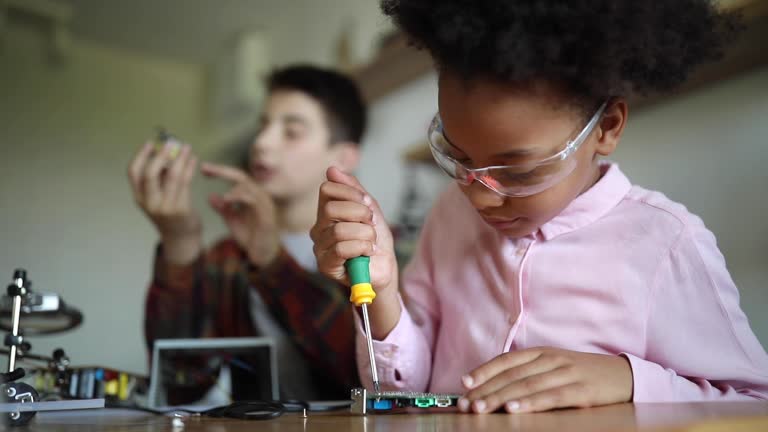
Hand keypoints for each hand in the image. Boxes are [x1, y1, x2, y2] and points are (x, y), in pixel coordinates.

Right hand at [128, 140, 201, 263]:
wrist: (180, 237)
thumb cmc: (169, 212)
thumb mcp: (156, 196)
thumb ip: (158, 177)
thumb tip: (166, 151)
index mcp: (139, 197)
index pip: (133, 173)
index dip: (140, 155)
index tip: (150, 143)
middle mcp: (149, 203)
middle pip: (150, 174)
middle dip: (161, 156)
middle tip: (171, 143)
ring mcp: (165, 207)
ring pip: (172, 177)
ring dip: (180, 159)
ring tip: (187, 148)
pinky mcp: (181, 210)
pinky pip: (186, 183)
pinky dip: (190, 168)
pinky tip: (193, 160)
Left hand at [201, 162, 279, 266]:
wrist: (262, 253)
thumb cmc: (250, 236)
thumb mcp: (232, 220)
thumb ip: (223, 209)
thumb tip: (210, 196)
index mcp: (250, 195)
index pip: (235, 177)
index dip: (219, 171)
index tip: (203, 169)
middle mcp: (258, 195)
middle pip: (241, 176)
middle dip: (221, 171)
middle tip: (204, 168)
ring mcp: (264, 204)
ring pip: (248, 186)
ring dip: (229, 185)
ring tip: (214, 188)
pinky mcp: (266, 214)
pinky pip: (253, 200)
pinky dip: (239, 197)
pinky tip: (226, 199)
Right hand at [310, 167, 400, 337]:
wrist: (384, 268)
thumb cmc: (376, 240)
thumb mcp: (370, 210)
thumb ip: (353, 189)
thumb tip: (332, 169)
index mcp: (326, 212)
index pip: (327, 189)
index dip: (351, 193)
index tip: (367, 205)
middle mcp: (318, 229)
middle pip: (331, 208)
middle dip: (359, 214)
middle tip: (370, 225)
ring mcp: (319, 248)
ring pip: (339, 230)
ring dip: (365, 234)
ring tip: (370, 242)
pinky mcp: (325, 265)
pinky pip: (342, 248)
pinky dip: (362, 248)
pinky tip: (366, 253)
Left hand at [459, 347, 632, 413]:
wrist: (624, 375)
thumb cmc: (582, 373)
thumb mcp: (554, 366)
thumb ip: (528, 372)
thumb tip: (494, 385)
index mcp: (541, 353)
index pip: (506, 361)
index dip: (484, 372)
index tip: (464, 384)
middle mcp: (551, 360)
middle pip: (512, 375)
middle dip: (486, 390)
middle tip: (466, 403)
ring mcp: (566, 373)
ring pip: (526, 386)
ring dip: (500, 397)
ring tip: (481, 408)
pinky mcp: (580, 390)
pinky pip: (551, 397)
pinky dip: (530, 403)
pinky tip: (514, 409)